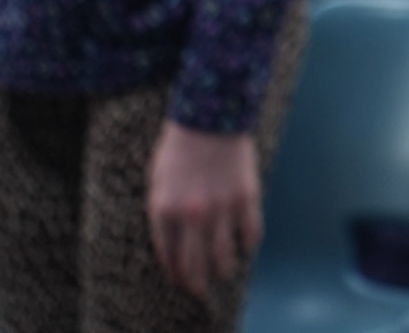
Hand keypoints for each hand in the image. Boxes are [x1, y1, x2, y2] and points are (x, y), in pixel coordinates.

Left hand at [147, 122, 260, 301]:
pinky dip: (248, 243)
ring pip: (223, 256)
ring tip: (224, 273)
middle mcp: (191, 215)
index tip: (180, 280)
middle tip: (200, 290)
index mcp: (164, 211)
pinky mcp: (246, 197)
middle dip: (196, 283)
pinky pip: (250, 232)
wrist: (210, 117)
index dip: (175, 274)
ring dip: (223, 270)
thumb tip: (175, 241)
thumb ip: (164, 214)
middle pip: (194, 264)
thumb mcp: (158, 182)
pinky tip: (245, 244)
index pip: (169, 257)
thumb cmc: (179, 148)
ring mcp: (221, 208)